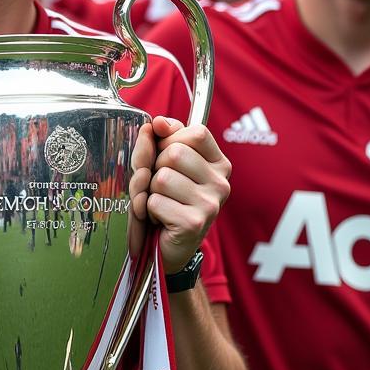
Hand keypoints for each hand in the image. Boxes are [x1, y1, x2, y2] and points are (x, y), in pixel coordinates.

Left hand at [130, 116, 229, 273]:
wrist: (168, 247)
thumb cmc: (165, 200)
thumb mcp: (162, 163)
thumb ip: (160, 140)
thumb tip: (157, 122)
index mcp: (218, 163)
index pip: (196, 132)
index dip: (171, 139)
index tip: (166, 154)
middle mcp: (221, 183)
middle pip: (175, 153)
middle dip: (156, 167)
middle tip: (160, 186)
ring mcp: (210, 204)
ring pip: (162, 178)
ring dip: (151, 191)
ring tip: (161, 203)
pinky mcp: (193, 223)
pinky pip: (155, 201)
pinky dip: (148, 210)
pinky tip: (160, 219)